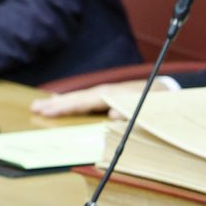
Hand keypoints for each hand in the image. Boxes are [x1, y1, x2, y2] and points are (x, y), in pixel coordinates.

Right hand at [30, 79, 165, 118]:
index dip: (66, 106)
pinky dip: (73, 101)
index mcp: (114, 95)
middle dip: (56, 103)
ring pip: (80, 97)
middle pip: (78, 97)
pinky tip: (64, 103)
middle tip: (34, 107)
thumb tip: (113, 114)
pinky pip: (87, 99)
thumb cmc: (160, 103)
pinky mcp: (111, 96)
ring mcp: (109, 93)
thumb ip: (132, 112)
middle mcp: (108, 92)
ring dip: (61, 102)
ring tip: (41, 105)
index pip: (84, 101)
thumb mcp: (149, 109)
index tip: (47, 110)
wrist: (170, 91)